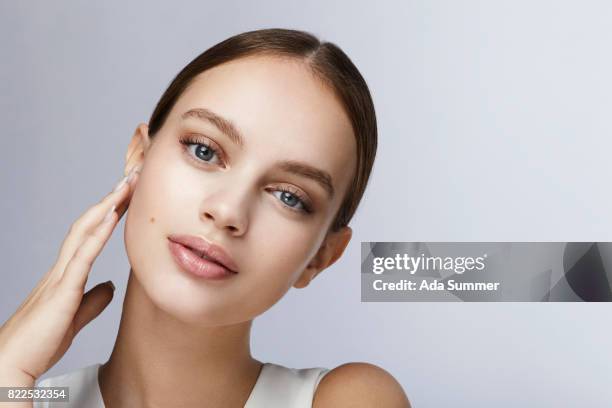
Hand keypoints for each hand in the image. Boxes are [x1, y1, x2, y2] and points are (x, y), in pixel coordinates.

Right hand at [0, 165, 140, 385]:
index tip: (127, 196)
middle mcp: (61, 268)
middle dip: (110, 199)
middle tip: (131, 178)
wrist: (12, 365)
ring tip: (126, 186)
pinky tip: (112, 217)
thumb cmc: (39, 343)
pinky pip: (82, 256)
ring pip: (84, 231)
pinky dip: (98, 234)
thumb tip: (110, 286)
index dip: (108, 213)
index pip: (90, 234)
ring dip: (107, 206)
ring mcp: (60, 276)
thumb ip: (93, 301)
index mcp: (65, 274)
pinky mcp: (62, 290)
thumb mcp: (75, 316)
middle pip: (88, 224)